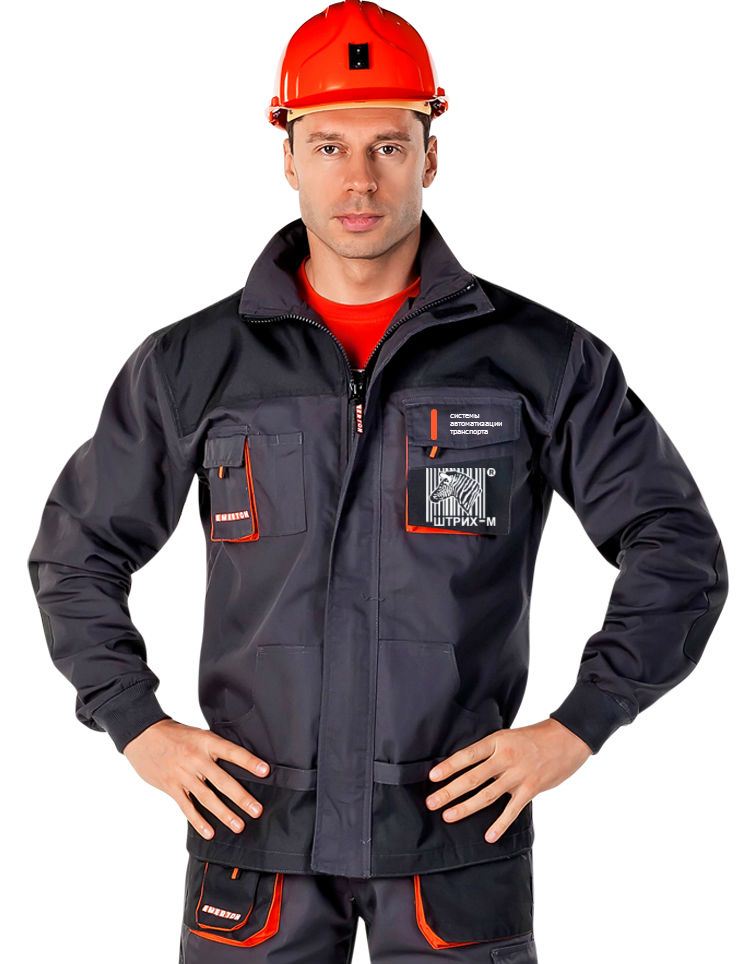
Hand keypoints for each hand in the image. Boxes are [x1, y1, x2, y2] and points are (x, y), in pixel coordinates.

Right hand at [123, 719, 271, 839]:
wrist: (143, 734)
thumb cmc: (174, 733)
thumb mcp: (198, 734)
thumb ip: (214, 748)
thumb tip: (238, 762)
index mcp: (206, 742)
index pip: (232, 752)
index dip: (249, 762)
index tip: (265, 771)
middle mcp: (196, 759)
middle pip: (223, 781)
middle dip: (241, 797)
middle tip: (257, 810)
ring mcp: (183, 774)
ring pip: (207, 798)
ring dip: (224, 814)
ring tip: (238, 826)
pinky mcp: (171, 787)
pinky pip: (187, 807)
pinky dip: (198, 821)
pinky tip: (209, 832)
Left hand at [424, 718, 592, 843]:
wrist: (567, 738)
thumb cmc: (535, 737)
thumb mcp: (508, 737)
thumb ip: (491, 752)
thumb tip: (467, 766)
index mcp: (497, 742)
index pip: (467, 755)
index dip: (449, 766)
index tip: (432, 777)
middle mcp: (505, 758)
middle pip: (472, 777)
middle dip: (449, 791)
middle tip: (431, 802)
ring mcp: (518, 774)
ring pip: (487, 795)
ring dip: (466, 807)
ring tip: (448, 815)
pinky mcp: (531, 788)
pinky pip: (512, 809)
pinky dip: (500, 824)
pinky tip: (489, 836)